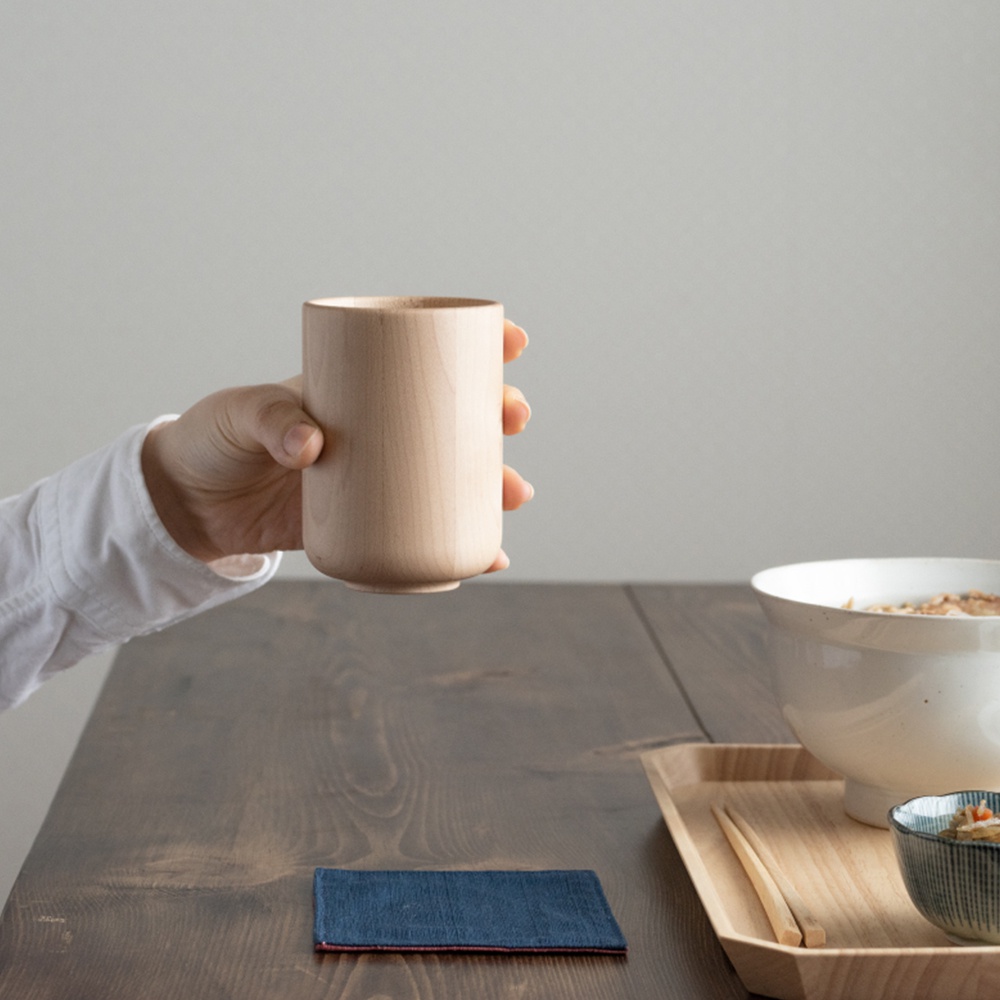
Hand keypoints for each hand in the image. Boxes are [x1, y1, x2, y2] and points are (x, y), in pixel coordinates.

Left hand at [142, 320, 532, 569]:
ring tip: (514, 495)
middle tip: (515, 419)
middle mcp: (379, 433)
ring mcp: (377, 481)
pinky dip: (458, 549)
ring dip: (491, 486)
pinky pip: (422, 536)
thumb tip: (313, 445)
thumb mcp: (240, 414)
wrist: (190, 505)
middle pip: (455, 420)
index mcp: (358, 390)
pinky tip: (487, 557)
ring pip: (450, 480)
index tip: (512, 343)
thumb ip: (271, 420)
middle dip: (497, 417)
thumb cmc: (215, 438)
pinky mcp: (366, 526)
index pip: (426, 359)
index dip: (477, 349)